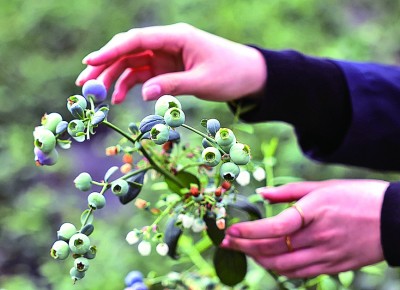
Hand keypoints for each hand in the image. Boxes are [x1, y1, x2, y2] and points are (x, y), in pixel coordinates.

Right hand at [76, 23, 265, 103]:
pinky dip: (131, 85)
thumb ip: (173, 85)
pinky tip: (121, 98)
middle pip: (128, 50)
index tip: (90, 61)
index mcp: (176, 37)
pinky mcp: (167, 68)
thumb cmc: (230, 74)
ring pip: (132, 62)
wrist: (249, 75)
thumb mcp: (203, 81)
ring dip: (113, 76)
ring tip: (97, 93)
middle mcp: (167, 43)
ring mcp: (166, 55)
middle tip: (84, 83)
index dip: (111, 50)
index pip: (137, 40)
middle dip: (105, 64)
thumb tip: (143, 93)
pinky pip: (143, 74)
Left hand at [221, 179, 387, 277]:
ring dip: (259, 260)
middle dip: (245, 247)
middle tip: (227, 243)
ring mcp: (326, 255)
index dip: (249, 232)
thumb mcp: (323, 187)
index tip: (230, 232)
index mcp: (314, 212)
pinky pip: (299, 274)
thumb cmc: (358, 196)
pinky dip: (280, 269)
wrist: (394, 219)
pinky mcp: (332, 267)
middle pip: (273, 249)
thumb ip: (288, 192)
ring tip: (244, 251)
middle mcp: (318, 237)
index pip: (275, 227)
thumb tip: (261, 193)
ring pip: (283, 266)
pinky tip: (269, 261)